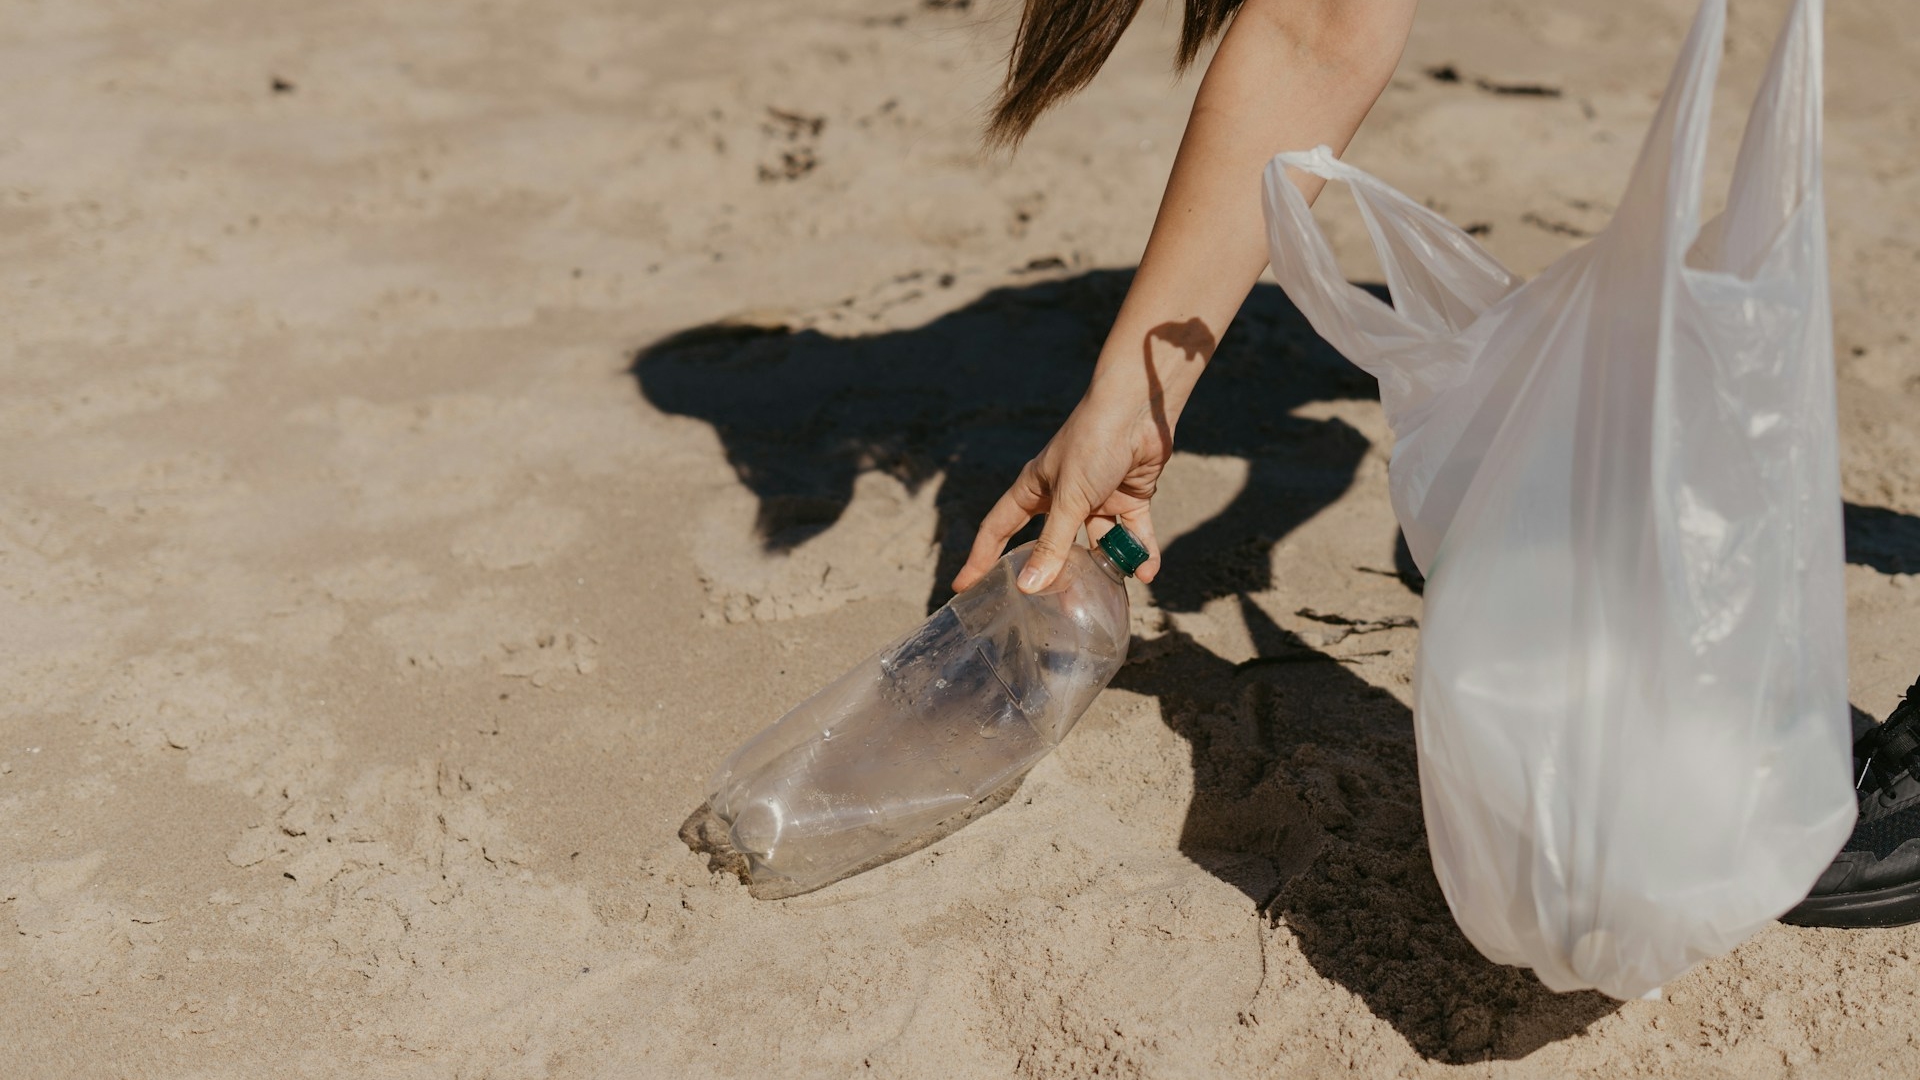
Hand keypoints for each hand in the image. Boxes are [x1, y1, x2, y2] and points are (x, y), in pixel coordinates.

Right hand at [952, 393, 1170, 594]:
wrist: (1140, 410)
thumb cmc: (1093, 442)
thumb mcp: (1069, 498)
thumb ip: (1052, 543)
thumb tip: (1029, 586)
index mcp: (1035, 489)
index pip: (999, 529)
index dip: (982, 557)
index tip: (964, 586)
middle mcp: (1063, 496)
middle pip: (1052, 544)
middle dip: (1055, 574)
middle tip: (1053, 610)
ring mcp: (1098, 498)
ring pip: (1099, 544)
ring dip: (1108, 566)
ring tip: (1110, 593)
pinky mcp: (1129, 498)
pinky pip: (1134, 534)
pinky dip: (1142, 552)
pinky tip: (1148, 571)